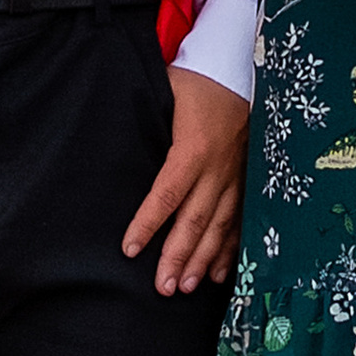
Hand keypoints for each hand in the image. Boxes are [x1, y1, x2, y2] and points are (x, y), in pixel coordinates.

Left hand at [123, 65, 249, 298]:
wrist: (240, 67)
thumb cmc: (197, 79)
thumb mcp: (166, 91)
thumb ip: (144, 119)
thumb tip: (107, 138)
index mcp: (194, 148)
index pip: (166, 194)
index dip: (147, 224)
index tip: (130, 250)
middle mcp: (218, 168)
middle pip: (195, 220)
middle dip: (179, 256)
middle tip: (164, 287)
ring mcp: (236, 176)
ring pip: (219, 226)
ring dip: (204, 260)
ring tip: (187, 287)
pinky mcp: (248, 179)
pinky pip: (240, 220)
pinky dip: (231, 249)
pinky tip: (221, 273)